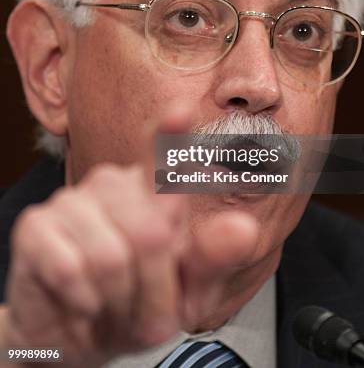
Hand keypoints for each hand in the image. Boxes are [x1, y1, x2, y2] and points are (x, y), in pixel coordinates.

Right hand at [0, 109, 257, 366]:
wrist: (80, 336)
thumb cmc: (140, 305)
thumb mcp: (187, 293)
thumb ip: (212, 259)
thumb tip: (244, 227)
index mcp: (154, 193)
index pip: (166, 159)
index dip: (171, 135)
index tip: (182, 110)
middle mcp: (113, 184)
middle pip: (151, 234)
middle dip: (153, 288)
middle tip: (143, 304)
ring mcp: (72, 200)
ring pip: (110, 257)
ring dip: (117, 301)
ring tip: (109, 302)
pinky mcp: (35, 225)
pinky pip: (69, 269)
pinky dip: (82, 303)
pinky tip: (80, 301)